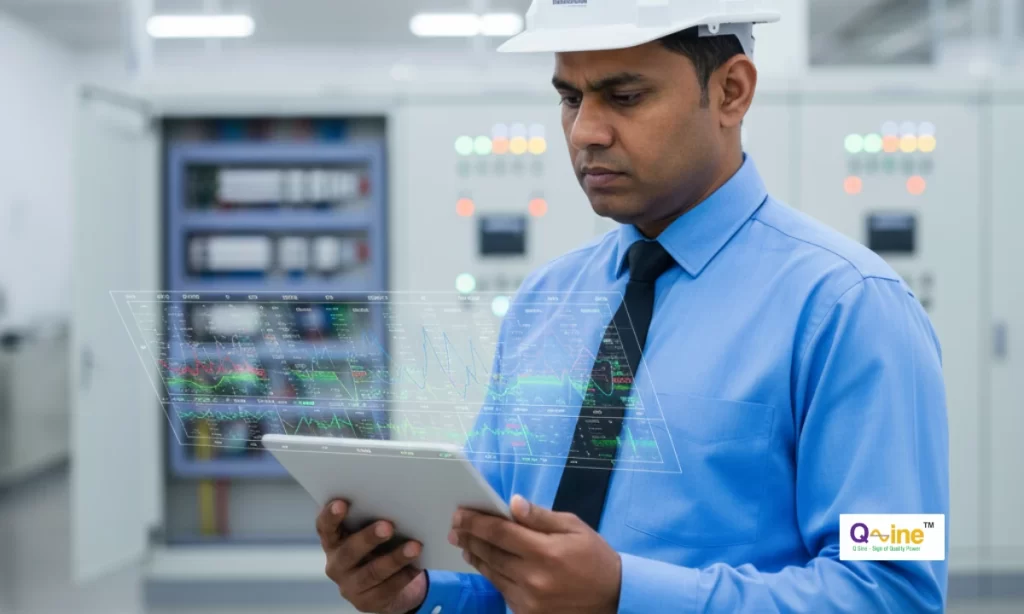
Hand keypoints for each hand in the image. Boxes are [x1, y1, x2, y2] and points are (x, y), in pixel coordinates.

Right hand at [318, 499, 427, 613]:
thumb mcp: (373, 532)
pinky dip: (403, 576)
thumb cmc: (381, 546)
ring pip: (371, 572)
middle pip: (348, 552)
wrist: (392, 584)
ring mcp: (349, 586)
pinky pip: (386, 589)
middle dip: (368, 538)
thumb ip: (374, 520)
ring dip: (394, 559)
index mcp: (333, 541)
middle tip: (388, 526)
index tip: (342, 503)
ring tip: (414, 547)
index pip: (325, 527)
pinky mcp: (366, 602)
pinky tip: (416, 567)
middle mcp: (336, 565)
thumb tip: (396, 503)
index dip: (330, 516)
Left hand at [451, 495, 621, 613]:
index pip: (500, 533)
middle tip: (455, 527)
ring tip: (465, 544)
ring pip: (491, 573)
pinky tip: (485, 563)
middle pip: (490, 553)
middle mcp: (533, 578)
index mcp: (545, 552)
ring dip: (475, 556)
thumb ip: (540, 516)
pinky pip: (502, 590)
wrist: (614, 597)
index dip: (476, 522)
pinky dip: (491, 574)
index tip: (460, 514)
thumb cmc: (594, 557)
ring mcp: (528, 599)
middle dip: (469, 538)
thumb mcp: (574, 527)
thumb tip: (513, 502)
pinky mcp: (527, 613)